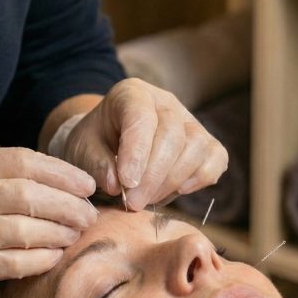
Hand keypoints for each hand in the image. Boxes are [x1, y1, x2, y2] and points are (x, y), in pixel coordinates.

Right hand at [0, 148, 96, 297]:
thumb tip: (60, 178)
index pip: (21, 161)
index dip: (61, 172)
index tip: (86, 184)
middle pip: (29, 194)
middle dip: (67, 204)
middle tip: (88, 214)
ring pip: (25, 228)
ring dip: (60, 232)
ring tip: (76, 234)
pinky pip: (16, 261)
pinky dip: (42, 258)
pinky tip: (56, 256)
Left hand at [60, 78, 228, 210]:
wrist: (108, 143)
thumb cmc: (94, 143)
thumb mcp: (82, 149)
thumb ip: (95, 163)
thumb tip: (117, 184)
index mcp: (132, 94)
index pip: (142, 118)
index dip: (137, 153)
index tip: (126, 184)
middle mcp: (166, 102)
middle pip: (173, 134)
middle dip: (154, 176)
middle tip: (134, 203)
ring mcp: (190, 121)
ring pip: (197, 147)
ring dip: (173, 181)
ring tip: (148, 200)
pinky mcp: (205, 142)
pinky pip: (215, 159)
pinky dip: (200, 179)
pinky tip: (177, 191)